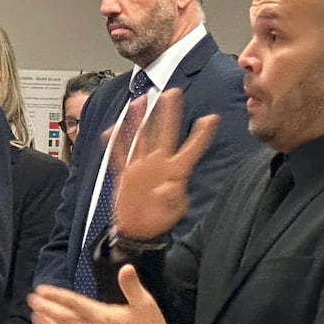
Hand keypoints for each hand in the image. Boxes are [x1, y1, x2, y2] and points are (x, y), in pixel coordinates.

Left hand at [30, 267, 171, 323]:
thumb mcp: (145, 304)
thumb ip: (132, 285)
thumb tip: (125, 267)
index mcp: (103, 315)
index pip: (74, 303)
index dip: (56, 296)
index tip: (42, 290)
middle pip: (64, 318)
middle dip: (46, 308)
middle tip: (32, 301)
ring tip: (36, 316)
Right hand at [112, 89, 218, 240]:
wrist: (138, 231)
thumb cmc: (158, 222)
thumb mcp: (172, 213)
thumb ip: (173, 199)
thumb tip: (170, 187)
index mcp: (176, 172)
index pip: (191, 149)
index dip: (202, 135)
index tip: (211, 118)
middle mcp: (159, 164)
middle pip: (165, 133)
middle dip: (169, 114)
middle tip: (173, 93)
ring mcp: (142, 167)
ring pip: (142, 137)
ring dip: (140, 120)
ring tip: (140, 101)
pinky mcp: (126, 174)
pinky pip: (119, 156)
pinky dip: (115, 144)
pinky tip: (112, 129)